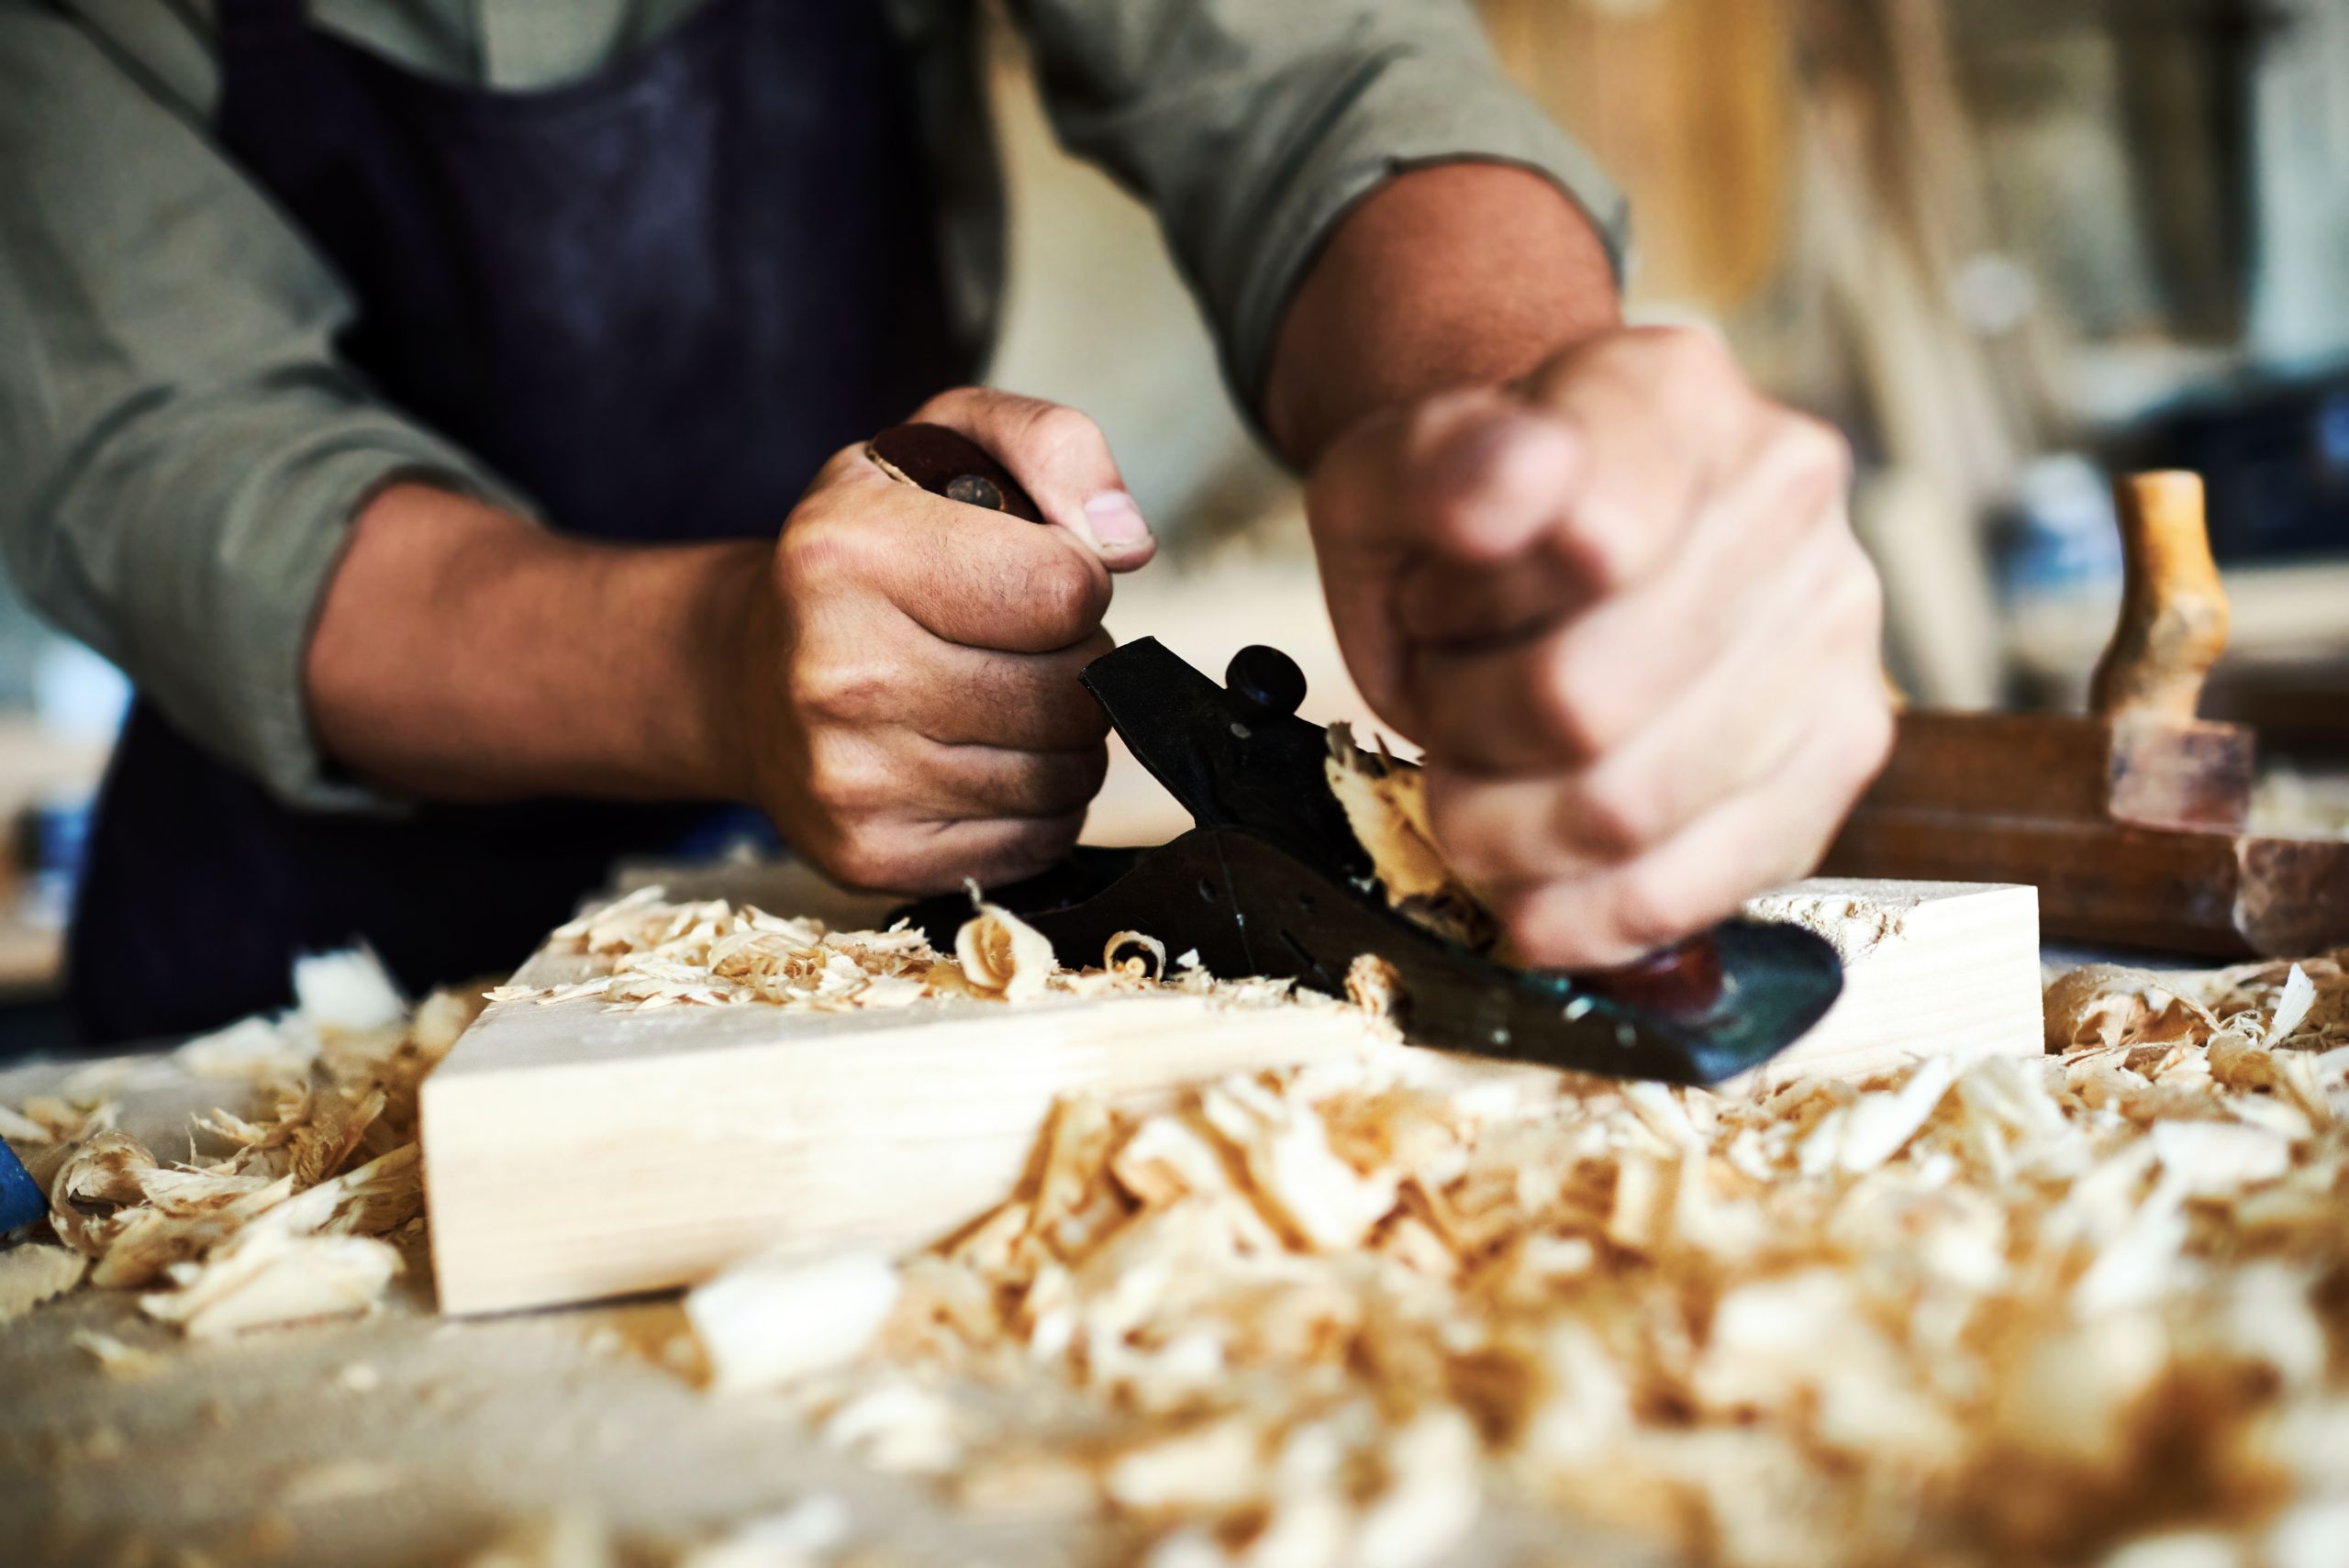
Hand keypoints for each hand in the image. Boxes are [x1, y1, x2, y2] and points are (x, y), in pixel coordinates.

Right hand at [729, 388, 1155, 891]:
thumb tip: (1128, 543)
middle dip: (1073, 662)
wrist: (746, 672)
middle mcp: (839, 673)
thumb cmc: (868, 553)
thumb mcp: (945, 443)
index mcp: (849, 553)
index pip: (1065, 590)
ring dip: (1060, 737)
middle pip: (1074, 693)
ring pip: (1066, 775)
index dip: (1077, 580)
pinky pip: (1039, 841)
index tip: (1031, 573)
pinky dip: (1036, 805)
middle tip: (1014, 643)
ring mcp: (851, 779)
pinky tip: (980, 758)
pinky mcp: (872, 856)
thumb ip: (1055, 446)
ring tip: (998, 697)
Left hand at [1305, 326, 1891, 966]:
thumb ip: (1427, 468)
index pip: (1590, 539)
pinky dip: (1593, 915)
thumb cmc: (1464, 521)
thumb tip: (1510, 489)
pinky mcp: (1843, 749)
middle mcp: (1785, 493)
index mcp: (1668, 395)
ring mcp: (1835, 623)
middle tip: (1445, 692)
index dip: (1471, 606)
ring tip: (1486, 762)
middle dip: (1468, 725)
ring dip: (1507, 820)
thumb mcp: (1388, 473)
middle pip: (1583, 704)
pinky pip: (1709, 881)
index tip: (1430, 596)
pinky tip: (1532, 902)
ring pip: (1631, 808)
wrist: (1549, 541)